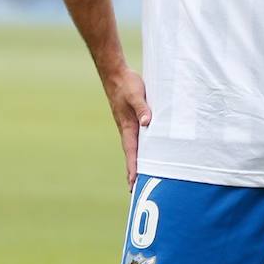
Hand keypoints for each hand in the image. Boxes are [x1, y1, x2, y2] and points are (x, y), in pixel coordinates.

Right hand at [103, 67, 150, 189]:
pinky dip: (140, 149)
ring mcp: (129, 125)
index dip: (133, 168)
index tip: (133, 183)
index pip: (131, 152)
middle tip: (134, 189)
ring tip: (139, 177)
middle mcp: (127, 129)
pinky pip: (137, 138)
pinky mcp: (132, 119)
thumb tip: (148, 123)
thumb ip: (143, 108)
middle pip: (131, 154)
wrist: (115, 74)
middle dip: (133, 171)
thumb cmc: (126, 84)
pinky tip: (146, 151)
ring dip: (136, 161)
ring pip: (134, 147)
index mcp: (128, 126)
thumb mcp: (136, 95)